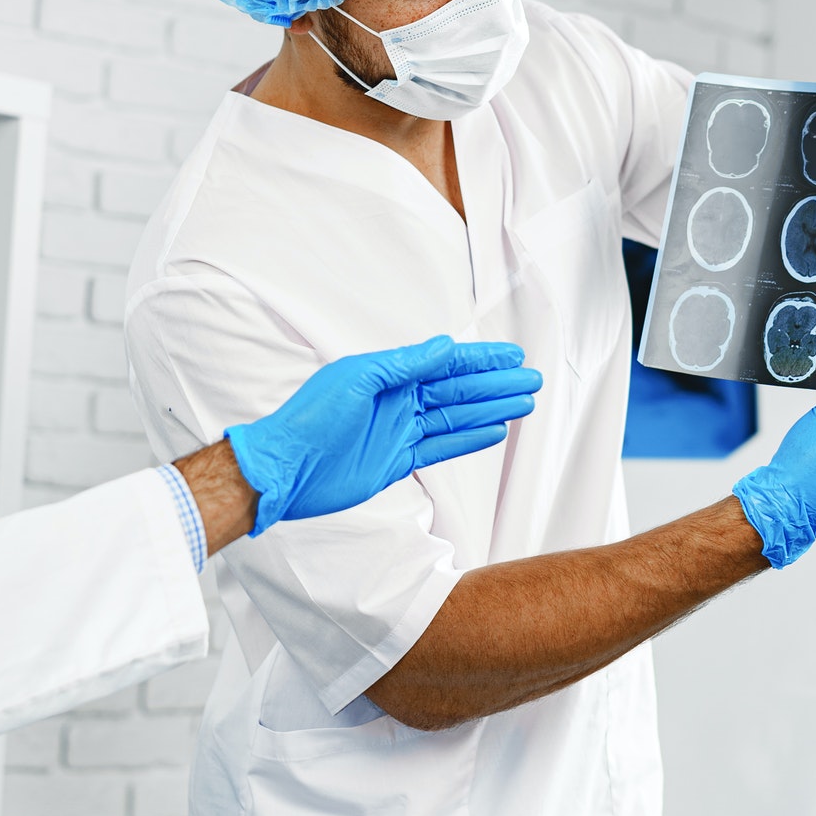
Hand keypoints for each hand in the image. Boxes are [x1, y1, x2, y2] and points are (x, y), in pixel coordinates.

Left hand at [226, 336, 541, 535]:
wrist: (283, 469)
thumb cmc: (309, 419)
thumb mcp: (357, 380)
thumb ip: (403, 365)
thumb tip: (444, 346)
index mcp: (387, 375)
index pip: (444, 363)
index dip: (480, 359)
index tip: (512, 355)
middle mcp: (396, 401)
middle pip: (457, 391)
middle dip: (495, 385)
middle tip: (531, 380)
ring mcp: (398, 432)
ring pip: (455, 418)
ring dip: (489, 410)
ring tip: (524, 403)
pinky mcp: (396, 462)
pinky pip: (440, 448)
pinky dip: (468, 440)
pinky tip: (494, 431)